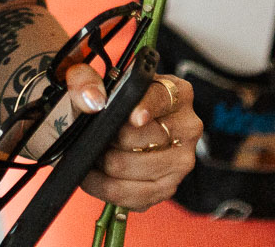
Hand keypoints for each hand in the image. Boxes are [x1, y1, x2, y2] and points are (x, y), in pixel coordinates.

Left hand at [59, 67, 200, 211]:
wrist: (120, 126)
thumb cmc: (112, 100)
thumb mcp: (96, 80)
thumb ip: (87, 80)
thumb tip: (93, 100)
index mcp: (177, 93)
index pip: (161, 98)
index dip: (145, 107)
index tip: (133, 117)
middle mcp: (187, 127)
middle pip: (146, 137)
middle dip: (111, 138)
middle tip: (93, 134)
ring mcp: (181, 160)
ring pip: (136, 167)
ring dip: (106, 163)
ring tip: (91, 152)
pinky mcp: (168, 187)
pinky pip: (133, 194)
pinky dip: (106, 186)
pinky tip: (92, 175)